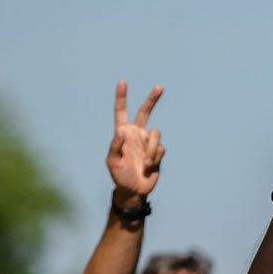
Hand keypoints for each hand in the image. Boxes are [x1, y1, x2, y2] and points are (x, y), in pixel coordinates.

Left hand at [107, 82, 165, 197]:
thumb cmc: (119, 176)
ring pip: (155, 134)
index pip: (121, 111)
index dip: (122, 97)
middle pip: (145, 112)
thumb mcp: (112, 162)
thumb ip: (115, 146)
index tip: (122, 82)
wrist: (135, 191)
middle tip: (160, 87)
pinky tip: (148, 167)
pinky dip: (154, 158)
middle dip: (152, 99)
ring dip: (150, 150)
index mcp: (123, 133)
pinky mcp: (158, 152)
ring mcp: (147, 143)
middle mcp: (136, 134)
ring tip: (144, 165)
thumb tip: (120, 132)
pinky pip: (160, 148)